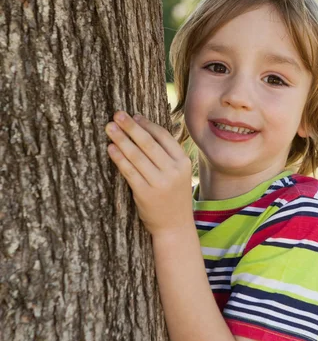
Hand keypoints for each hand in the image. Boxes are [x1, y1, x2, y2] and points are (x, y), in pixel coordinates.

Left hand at [105, 111, 193, 235]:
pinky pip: (129, 172)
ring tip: (110, 128)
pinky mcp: (145, 194)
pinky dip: (119, 158)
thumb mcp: (178, 173)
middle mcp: (173, 171)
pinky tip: (111, 149)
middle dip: (131, 127)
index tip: (133, 115)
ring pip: (137, 156)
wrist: (175, 226)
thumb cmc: (173, 196)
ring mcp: (159, 183)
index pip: (163, 137)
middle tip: (117, 114)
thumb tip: (144, 128)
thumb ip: (167, 155)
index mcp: (183, 162)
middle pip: (148, 143)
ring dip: (121, 139)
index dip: (147, 124)